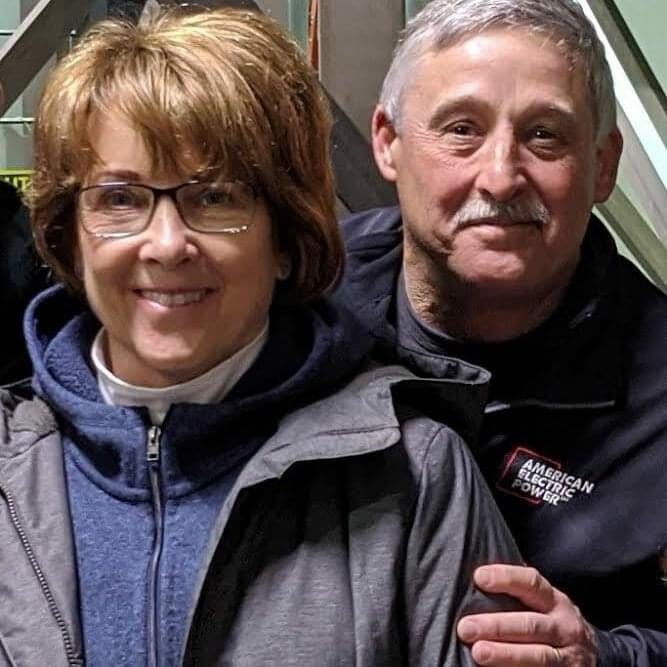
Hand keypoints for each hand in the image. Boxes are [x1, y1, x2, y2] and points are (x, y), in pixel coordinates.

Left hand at [457, 564, 596, 665]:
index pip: (531, 582)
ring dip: (506, 654)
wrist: (589, 655)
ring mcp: (568, 657)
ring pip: (537, 655)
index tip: (479, 577)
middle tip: (465, 628)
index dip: (505, 578)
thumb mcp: (542, 603)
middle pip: (530, 624)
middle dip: (496, 626)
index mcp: (554, 601)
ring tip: (478, 652)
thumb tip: (479, 575)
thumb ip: (518, 590)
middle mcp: (564, 627)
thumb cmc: (549, 621)